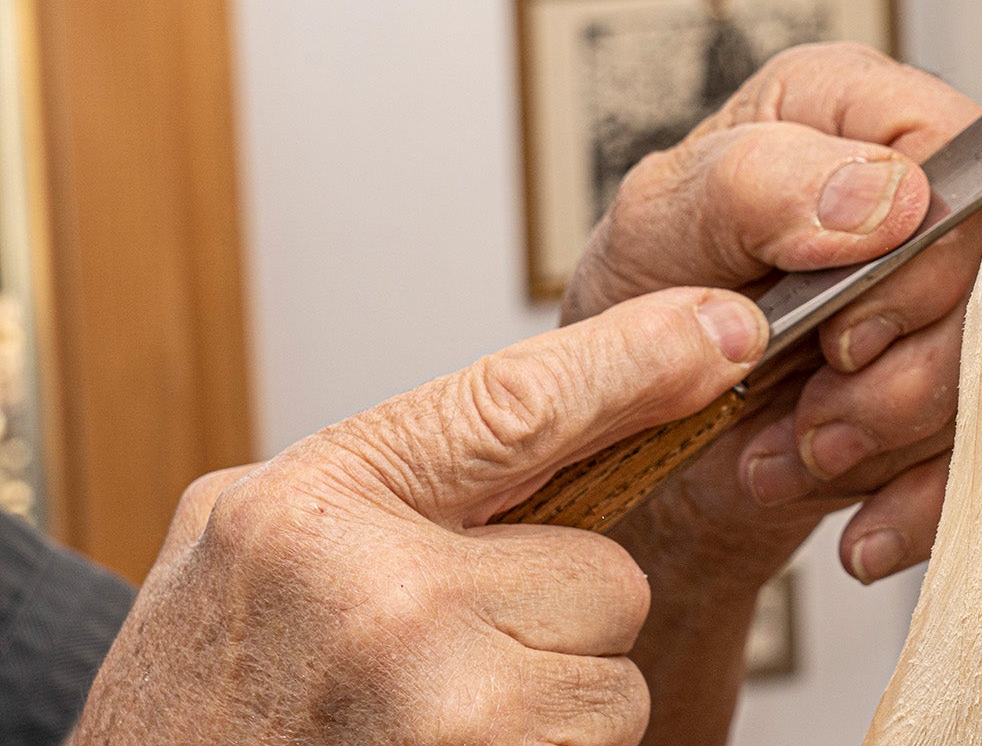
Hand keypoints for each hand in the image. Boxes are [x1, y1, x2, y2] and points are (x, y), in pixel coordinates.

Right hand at [70, 287, 768, 745]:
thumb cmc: (200, 703)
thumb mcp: (254, 539)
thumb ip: (395, 471)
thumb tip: (587, 394)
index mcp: (318, 507)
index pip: (518, 403)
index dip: (638, 360)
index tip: (727, 329)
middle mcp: (383, 600)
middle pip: (606, 575)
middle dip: (555, 617)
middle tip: (448, 656)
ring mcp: (440, 710)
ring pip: (612, 677)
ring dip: (553, 702)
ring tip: (438, 720)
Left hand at [567, 43, 981, 596]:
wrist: (632, 431)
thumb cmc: (643, 298)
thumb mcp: (662, 222)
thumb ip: (757, 184)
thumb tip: (883, 195)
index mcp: (859, 108)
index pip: (964, 155)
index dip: (921, 255)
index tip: (842, 323)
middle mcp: (924, 191)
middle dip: (901, 372)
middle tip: (814, 400)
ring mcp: (953, 296)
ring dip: (887, 437)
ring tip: (799, 444)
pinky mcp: (961, 391)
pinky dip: (913, 502)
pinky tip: (854, 514)